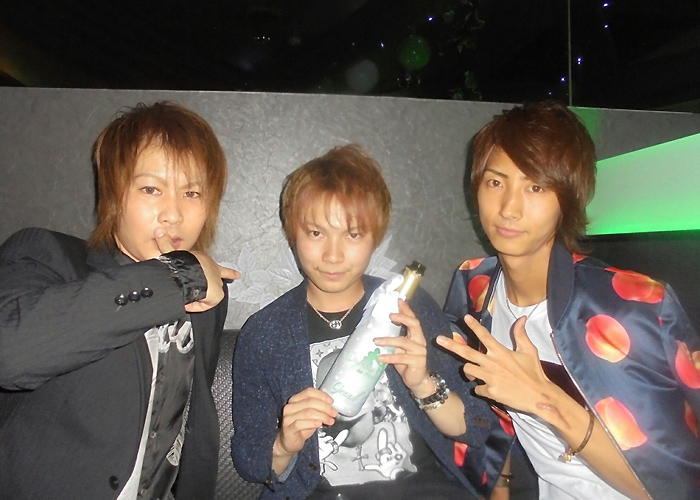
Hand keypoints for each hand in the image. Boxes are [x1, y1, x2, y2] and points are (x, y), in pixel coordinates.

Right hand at [155, 229, 239, 312]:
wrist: (189, 272)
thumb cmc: (181, 262)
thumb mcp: (173, 253)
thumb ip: (165, 245)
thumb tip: (157, 232)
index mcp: (205, 262)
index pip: (215, 265)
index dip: (227, 270)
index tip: (238, 274)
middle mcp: (214, 272)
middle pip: (220, 278)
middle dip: (223, 279)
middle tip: (234, 278)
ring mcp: (216, 283)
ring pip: (209, 294)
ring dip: (200, 297)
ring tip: (189, 297)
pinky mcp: (216, 295)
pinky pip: (204, 304)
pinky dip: (196, 305)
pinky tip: (188, 303)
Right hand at [275, 388, 337, 458]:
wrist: (289, 443)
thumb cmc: (301, 427)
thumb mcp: (311, 415)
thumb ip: (318, 409)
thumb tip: (330, 406)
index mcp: (295, 400)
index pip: (309, 392)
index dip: (322, 395)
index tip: (331, 401)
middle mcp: (290, 407)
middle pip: (310, 402)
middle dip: (325, 407)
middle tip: (334, 413)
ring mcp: (288, 418)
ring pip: (308, 412)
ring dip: (322, 416)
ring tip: (330, 421)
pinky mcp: (288, 429)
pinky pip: (301, 423)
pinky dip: (312, 423)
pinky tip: (319, 424)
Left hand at [375, 300, 432, 396]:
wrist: (417, 381)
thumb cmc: (407, 362)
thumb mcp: (400, 348)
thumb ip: (396, 337)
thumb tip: (382, 325)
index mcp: (417, 336)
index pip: (413, 319)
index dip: (406, 310)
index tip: (399, 300)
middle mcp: (420, 341)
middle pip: (415, 325)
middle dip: (403, 318)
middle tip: (390, 315)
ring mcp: (420, 352)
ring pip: (403, 342)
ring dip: (388, 340)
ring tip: (375, 341)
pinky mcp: (417, 362)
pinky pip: (401, 358)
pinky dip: (389, 357)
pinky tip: (379, 357)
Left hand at [436, 315, 556, 415]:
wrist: (539, 396)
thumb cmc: (534, 373)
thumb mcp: (529, 351)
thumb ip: (521, 335)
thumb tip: (521, 318)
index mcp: (501, 352)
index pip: (485, 336)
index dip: (474, 326)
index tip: (465, 317)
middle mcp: (493, 363)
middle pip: (467, 352)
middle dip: (451, 346)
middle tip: (438, 340)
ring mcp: (490, 378)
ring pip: (468, 370)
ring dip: (469, 371)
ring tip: (477, 373)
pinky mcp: (490, 391)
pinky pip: (477, 388)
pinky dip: (481, 388)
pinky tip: (490, 389)